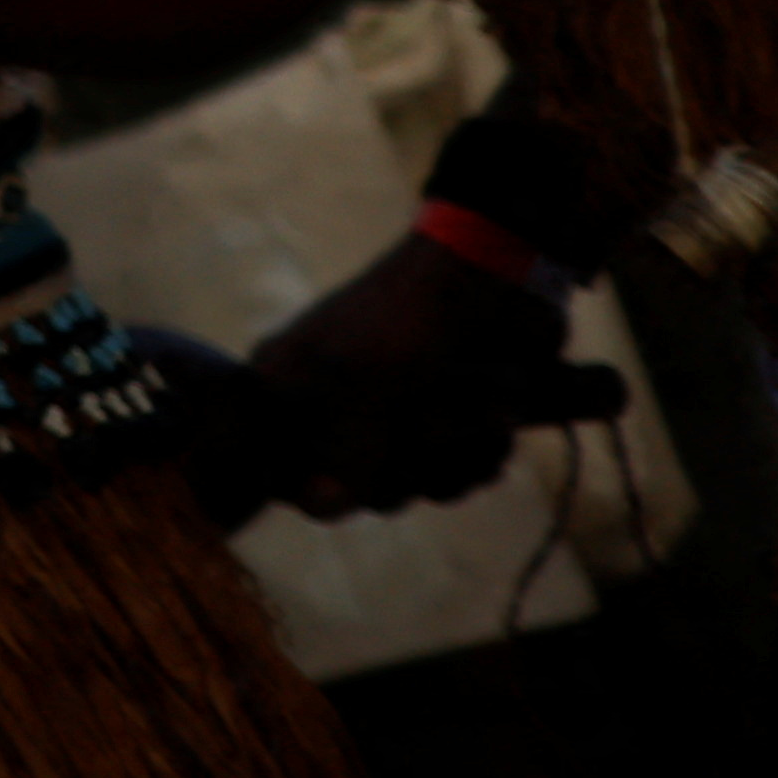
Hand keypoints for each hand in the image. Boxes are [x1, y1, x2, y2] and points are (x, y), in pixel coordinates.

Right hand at [226, 238, 619, 519]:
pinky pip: (453, 475)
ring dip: (458, 455)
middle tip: (434, 420)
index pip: (277, 471)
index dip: (323, 481)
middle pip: (355, 489)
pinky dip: (482, 452)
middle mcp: (330, 406)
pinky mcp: (445, 421)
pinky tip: (501, 419)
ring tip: (484, 409)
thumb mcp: (367, 383)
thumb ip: (342, 451)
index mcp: (285, 384)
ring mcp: (391, 417)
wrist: (501, 272)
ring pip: (412, 485)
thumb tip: (324, 505)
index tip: (362, 469)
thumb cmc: (415, 319)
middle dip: (410, 462)